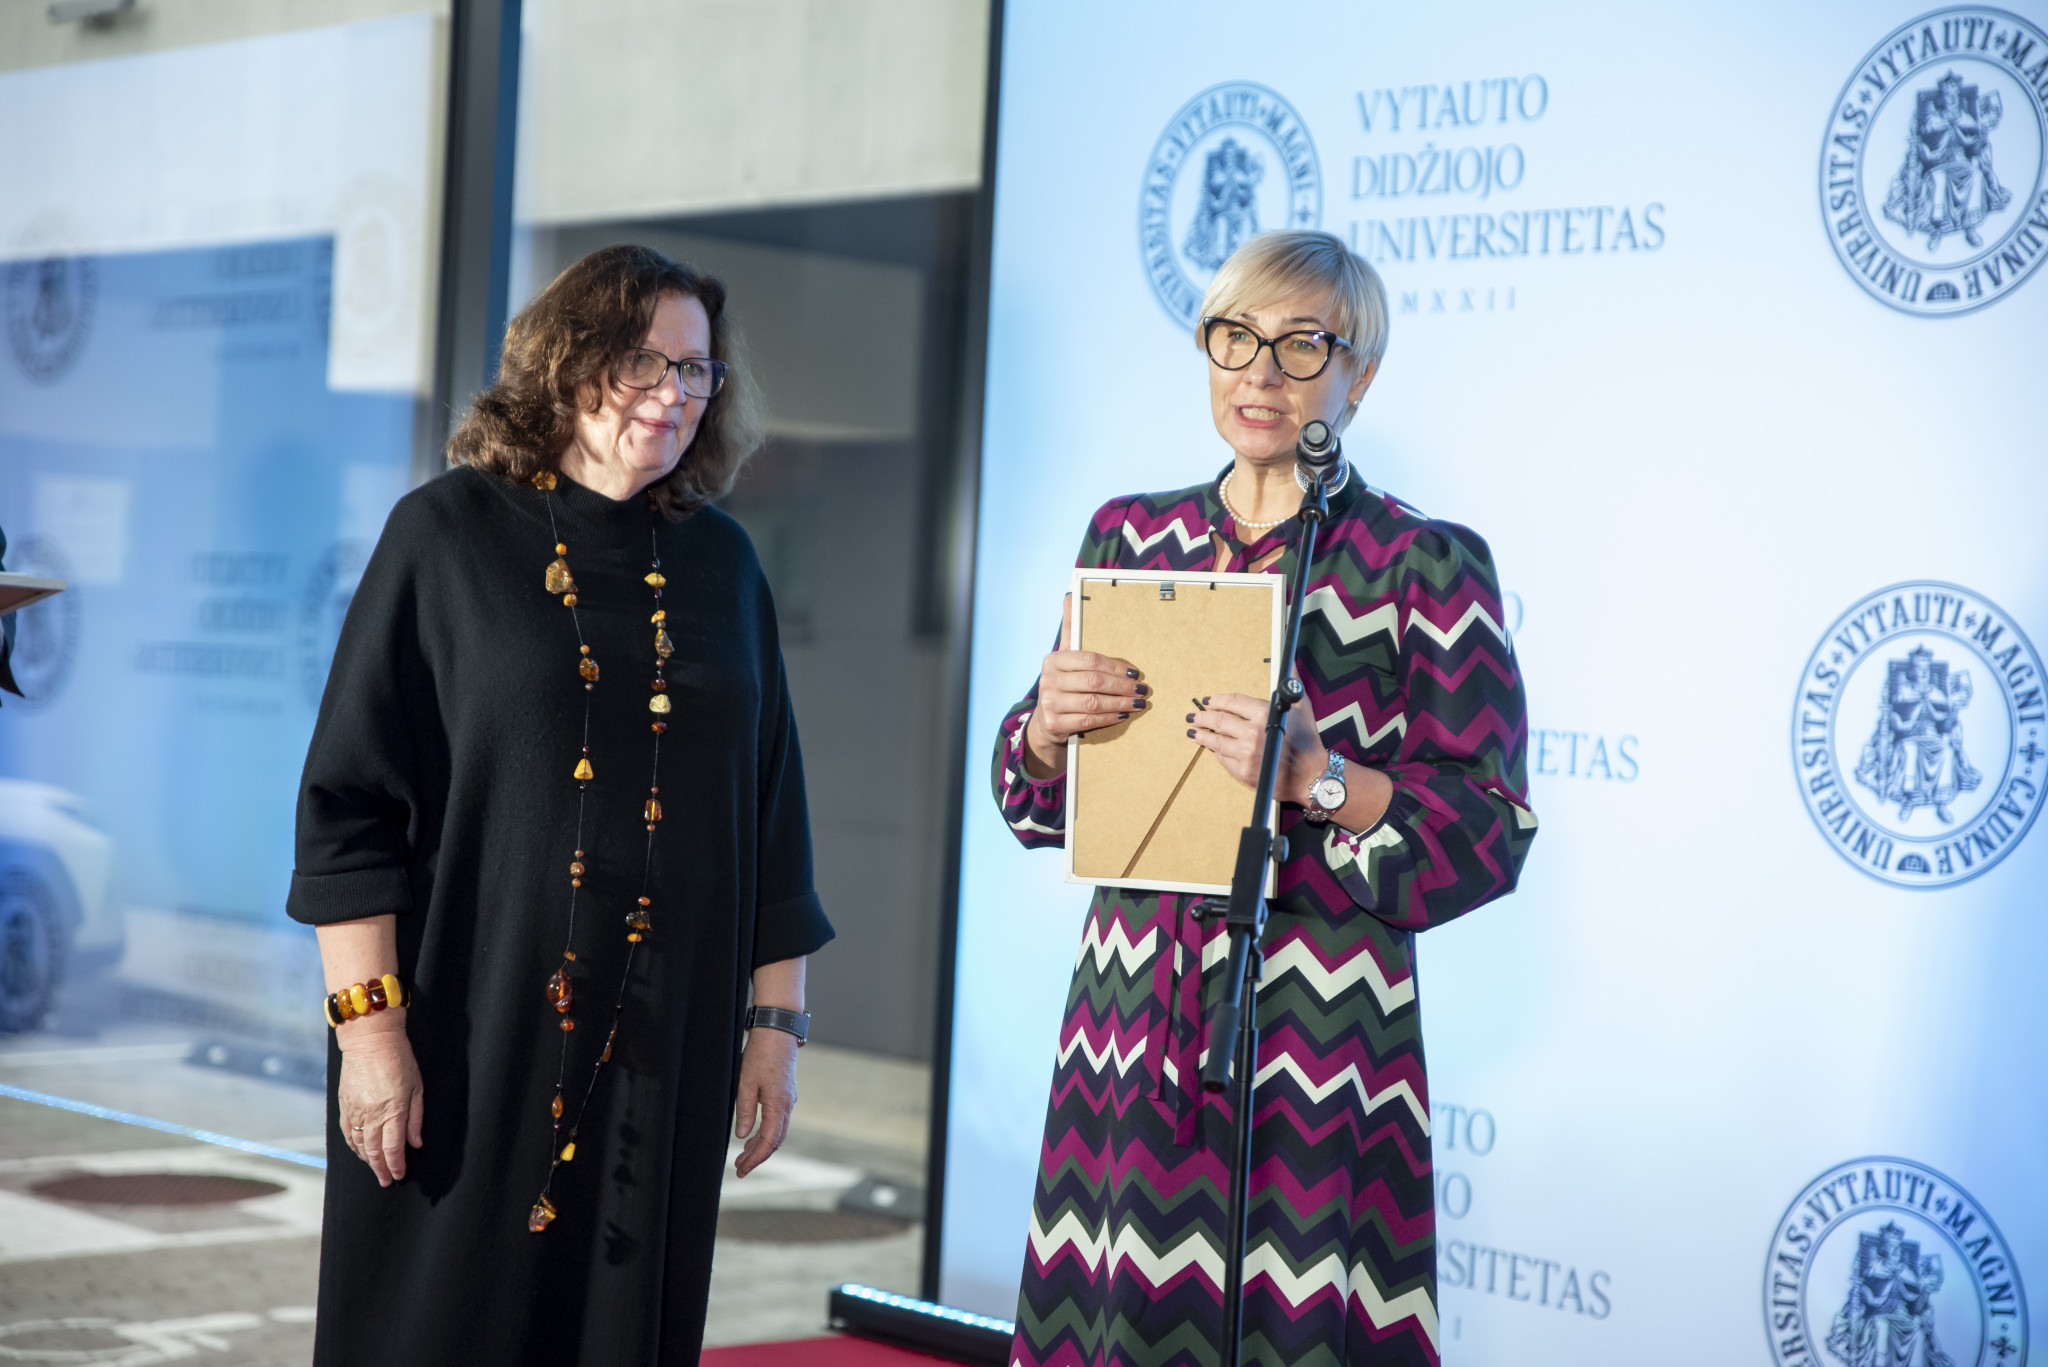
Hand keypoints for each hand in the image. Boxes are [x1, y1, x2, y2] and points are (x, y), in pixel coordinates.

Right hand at [336, 1016, 422, 1185]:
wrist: (370, 1040)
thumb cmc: (399, 1059)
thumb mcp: (417, 1086)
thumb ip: (416, 1118)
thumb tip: (415, 1143)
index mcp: (393, 1111)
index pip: (393, 1148)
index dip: (396, 1165)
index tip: (400, 1175)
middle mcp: (372, 1115)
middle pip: (375, 1151)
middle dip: (382, 1169)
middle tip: (387, 1181)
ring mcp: (355, 1111)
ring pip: (360, 1145)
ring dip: (368, 1160)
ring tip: (376, 1169)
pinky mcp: (344, 1105)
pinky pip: (348, 1133)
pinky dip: (354, 1146)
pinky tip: (360, 1152)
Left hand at [733, 1026, 797, 1177]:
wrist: (778, 1029)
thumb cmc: (761, 1053)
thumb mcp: (746, 1083)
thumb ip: (745, 1111)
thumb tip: (743, 1135)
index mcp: (779, 1105)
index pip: (769, 1142)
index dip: (756, 1158)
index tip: (742, 1169)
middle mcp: (787, 1105)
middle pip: (775, 1140)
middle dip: (758, 1156)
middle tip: (739, 1168)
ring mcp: (788, 1098)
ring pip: (777, 1131)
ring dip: (761, 1145)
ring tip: (743, 1155)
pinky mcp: (785, 1092)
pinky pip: (778, 1120)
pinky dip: (766, 1132)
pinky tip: (754, 1134)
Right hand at [1023, 594, 1147, 775]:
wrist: (1046, 722)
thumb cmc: (1063, 685)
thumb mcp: (1065, 657)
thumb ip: (1070, 629)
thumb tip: (1070, 595)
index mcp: (1053, 660)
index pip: (1090, 660)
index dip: (1115, 666)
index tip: (1135, 672)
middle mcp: (1048, 680)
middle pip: (1094, 681)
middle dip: (1122, 686)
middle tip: (1142, 689)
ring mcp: (1050, 703)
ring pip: (1093, 702)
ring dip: (1120, 702)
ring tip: (1138, 702)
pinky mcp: (1055, 724)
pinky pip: (1088, 719)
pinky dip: (1109, 717)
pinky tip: (1123, 714)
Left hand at [1188, 689, 1326, 804]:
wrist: (1310, 775)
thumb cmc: (1307, 741)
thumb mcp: (1301, 707)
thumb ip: (1291, 682)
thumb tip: (1288, 662)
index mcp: (1263, 714)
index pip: (1231, 702)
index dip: (1217, 700)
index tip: (1208, 700)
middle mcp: (1252, 734)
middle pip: (1218, 720)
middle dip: (1202, 717)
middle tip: (1194, 716)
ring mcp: (1246, 754)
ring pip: (1215, 741)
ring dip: (1201, 735)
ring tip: (1193, 732)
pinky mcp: (1243, 772)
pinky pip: (1222, 759)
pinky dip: (1216, 752)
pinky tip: (1211, 748)